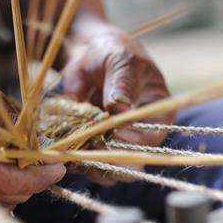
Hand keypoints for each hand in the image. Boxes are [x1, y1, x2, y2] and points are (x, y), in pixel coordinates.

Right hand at [0, 81, 65, 220]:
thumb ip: (16, 122)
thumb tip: (44, 143)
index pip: (10, 178)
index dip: (40, 175)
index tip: (58, 167)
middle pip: (12, 193)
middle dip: (33, 178)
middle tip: (39, 159)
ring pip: (6, 203)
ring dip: (19, 185)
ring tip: (13, 162)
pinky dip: (3, 191)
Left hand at [61, 21, 174, 184]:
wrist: (88, 54)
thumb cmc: (114, 52)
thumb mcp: (121, 61)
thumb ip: (122, 83)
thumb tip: (119, 107)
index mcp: (158, 113)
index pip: (152, 138)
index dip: (134, 141)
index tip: (113, 133)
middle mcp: (140, 134)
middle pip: (133, 162)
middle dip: (112, 161)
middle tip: (91, 151)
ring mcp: (116, 142)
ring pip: (109, 170)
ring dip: (91, 164)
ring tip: (75, 151)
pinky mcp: (94, 145)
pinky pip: (87, 163)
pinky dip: (75, 160)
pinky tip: (64, 150)